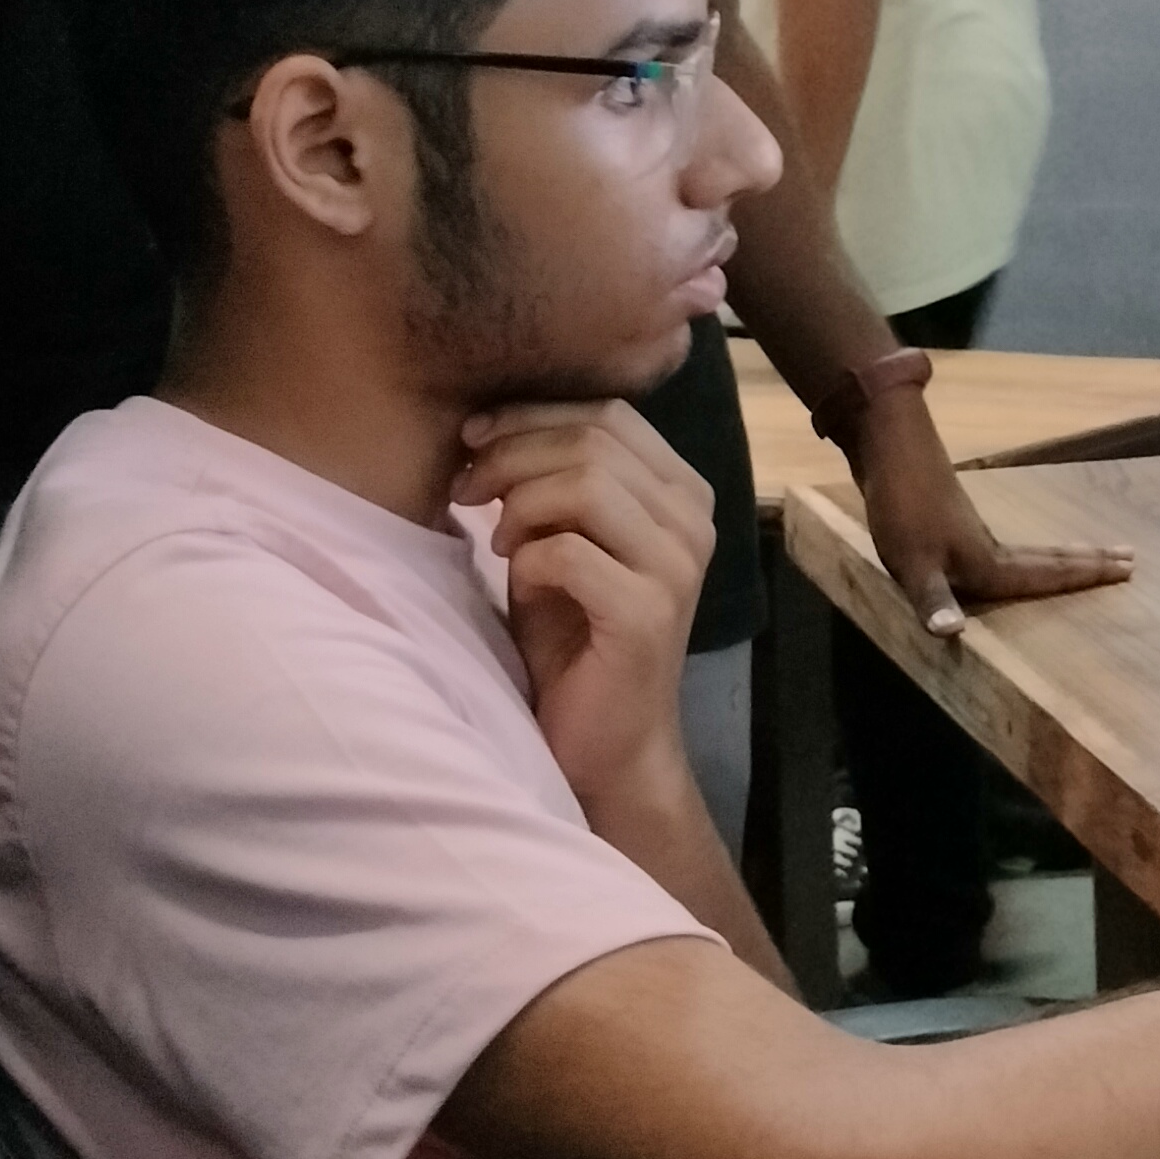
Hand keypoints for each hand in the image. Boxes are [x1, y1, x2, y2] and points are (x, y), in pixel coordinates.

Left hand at [451, 400, 719, 827]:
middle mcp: (693, 521)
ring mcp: (677, 567)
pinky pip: (568, 552)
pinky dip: (526, 559)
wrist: (609, 744)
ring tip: (496, 540)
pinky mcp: (647, 614)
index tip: (473, 440)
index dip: (531, 413)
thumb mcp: (561, 541)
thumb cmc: (574, 640)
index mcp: (681, 493)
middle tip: (466, 491)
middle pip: (593, 440)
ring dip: (518, 504)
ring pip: (585, 483)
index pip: (610, 413)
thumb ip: (551, 482)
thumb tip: (489, 422)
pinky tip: (516, 581)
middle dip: (510, 454)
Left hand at [856, 387, 1131, 636]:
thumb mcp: (910, 563)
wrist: (890, 446)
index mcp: (987, 563)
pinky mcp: (957, 521)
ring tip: (1092, 556)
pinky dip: (1031, 552)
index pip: (1047, 574)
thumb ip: (932, 600)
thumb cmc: (900, 508)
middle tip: (1130, 559)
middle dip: (1088, 562)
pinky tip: (1017, 557)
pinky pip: (1010, 546)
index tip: (1127, 570)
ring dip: (1066, 555)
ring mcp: (975, 531)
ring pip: (1033, 549)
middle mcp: (990, 548)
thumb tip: (952, 635)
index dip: (1085, 575)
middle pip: (1050, 557)